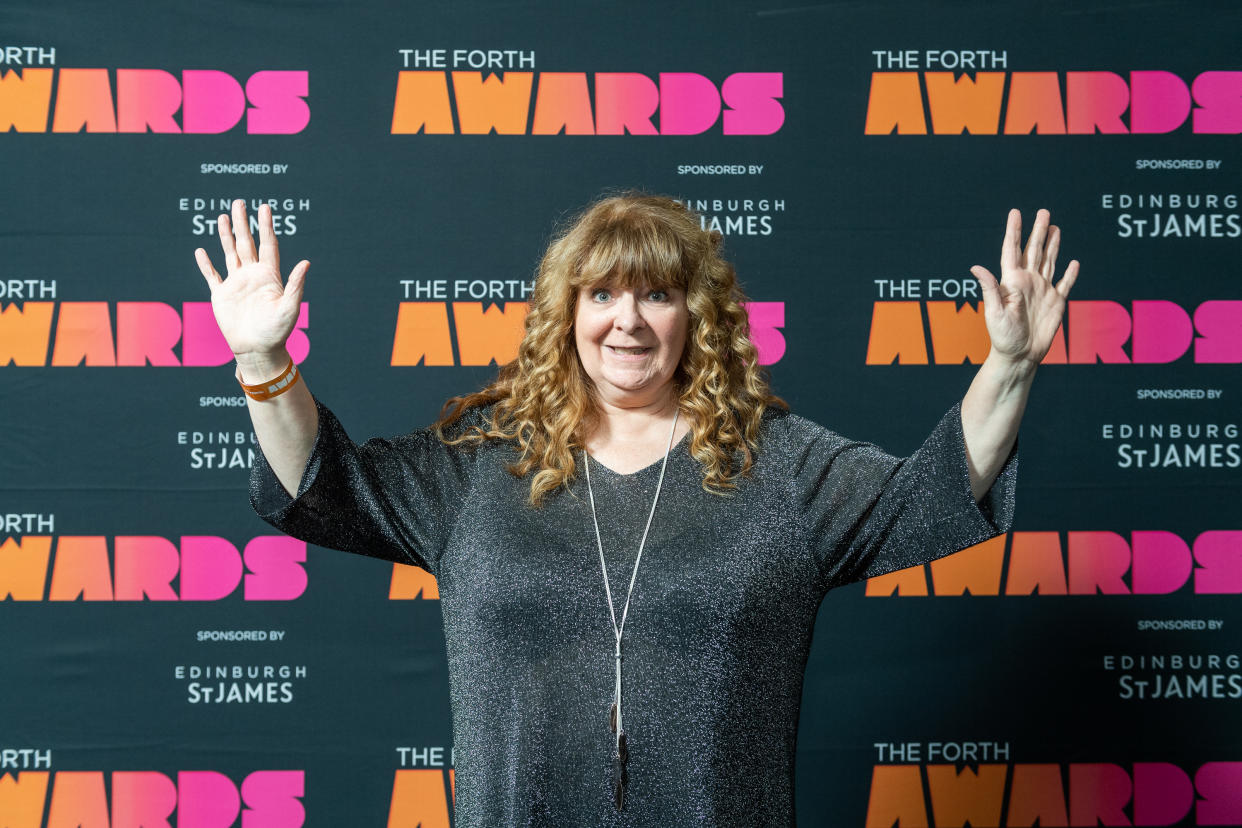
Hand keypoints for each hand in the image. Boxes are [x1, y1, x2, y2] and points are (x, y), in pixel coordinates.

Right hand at [194, 199, 309, 361]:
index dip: (266, 226)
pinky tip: (201, 251)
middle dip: (243, 223)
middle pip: (246, 243)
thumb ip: (295, 284)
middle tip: (239, 202)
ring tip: (222, 217)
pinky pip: (212, 276)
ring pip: (230, 253)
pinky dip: (206, 264)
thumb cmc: (277, 331)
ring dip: (225, 236)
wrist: (258, 350)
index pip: (267, 245)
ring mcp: (236, 284)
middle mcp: (252, 276)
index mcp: (269, 276)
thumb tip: (306, 262)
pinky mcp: (221, 295)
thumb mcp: (289, 307)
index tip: (265, 208)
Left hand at [970, 208, 1079, 368]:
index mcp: (1011, 281)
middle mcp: (1027, 282)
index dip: (1014, 231)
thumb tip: (975, 266)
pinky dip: (1070, 273)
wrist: (1019, 356)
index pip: (1012, 250)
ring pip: (1049, 261)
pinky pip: (1065, 284)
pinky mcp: (1056, 303)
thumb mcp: (994, 312)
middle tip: (1044, 212)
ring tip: (1055, 227)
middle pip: (1034, 250)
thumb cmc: (1002, 337)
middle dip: (1039, 231)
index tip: (1016, 213)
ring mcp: (1043, 291)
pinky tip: (1074, 262)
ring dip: (1053, 245)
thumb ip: (989, 288)